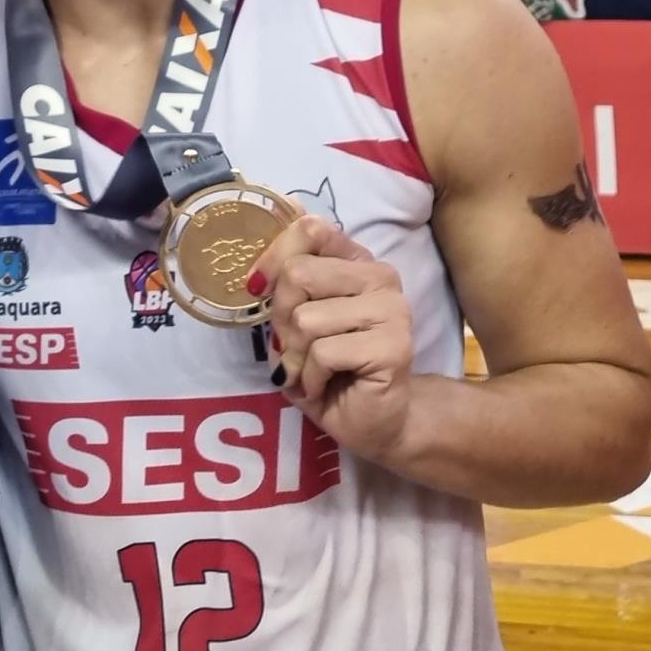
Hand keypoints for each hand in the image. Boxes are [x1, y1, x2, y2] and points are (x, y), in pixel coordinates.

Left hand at [250, 215, 415, 465]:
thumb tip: (267, 252)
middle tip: (295, 346)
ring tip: (311, 370)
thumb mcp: (295, 317)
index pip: (310, 229)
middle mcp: (380, 276)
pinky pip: (322, 353)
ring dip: (295, 354)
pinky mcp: (392, 347)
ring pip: (306, 318)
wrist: (369, 420)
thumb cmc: (327, 366)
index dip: (273, 257)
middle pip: (298, 274)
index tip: (258, 287)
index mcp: (355, 261)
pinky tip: (324, 386)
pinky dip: (309, 377)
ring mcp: (391, 310)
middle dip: (281, 318)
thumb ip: (286, 281)